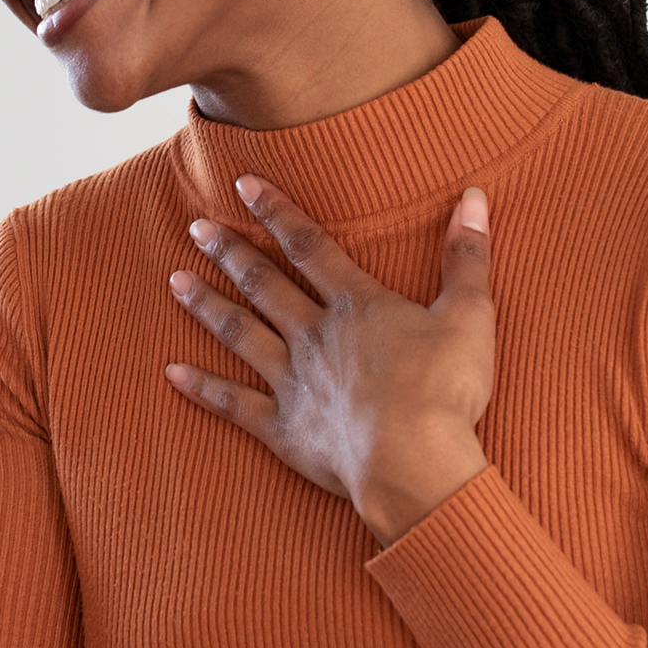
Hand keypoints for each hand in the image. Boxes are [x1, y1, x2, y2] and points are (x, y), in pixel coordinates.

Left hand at [165, 176, 493, 545]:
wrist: (414, 462)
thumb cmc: (445, 391)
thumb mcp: (469, 316)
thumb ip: (467, 256)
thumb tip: (475, 197)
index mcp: (356, 306)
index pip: (310, 246)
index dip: (277, 212)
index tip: (242, 185)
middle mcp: (314, 336)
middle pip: (263, 285)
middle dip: (228, 252)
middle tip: (194, 227)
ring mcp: (293, 382)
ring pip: (239, 333)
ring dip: (206, 305)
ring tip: (174, 281)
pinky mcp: (283, 428)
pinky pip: (232, 404)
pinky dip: (201, 388)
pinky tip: (171, 372)